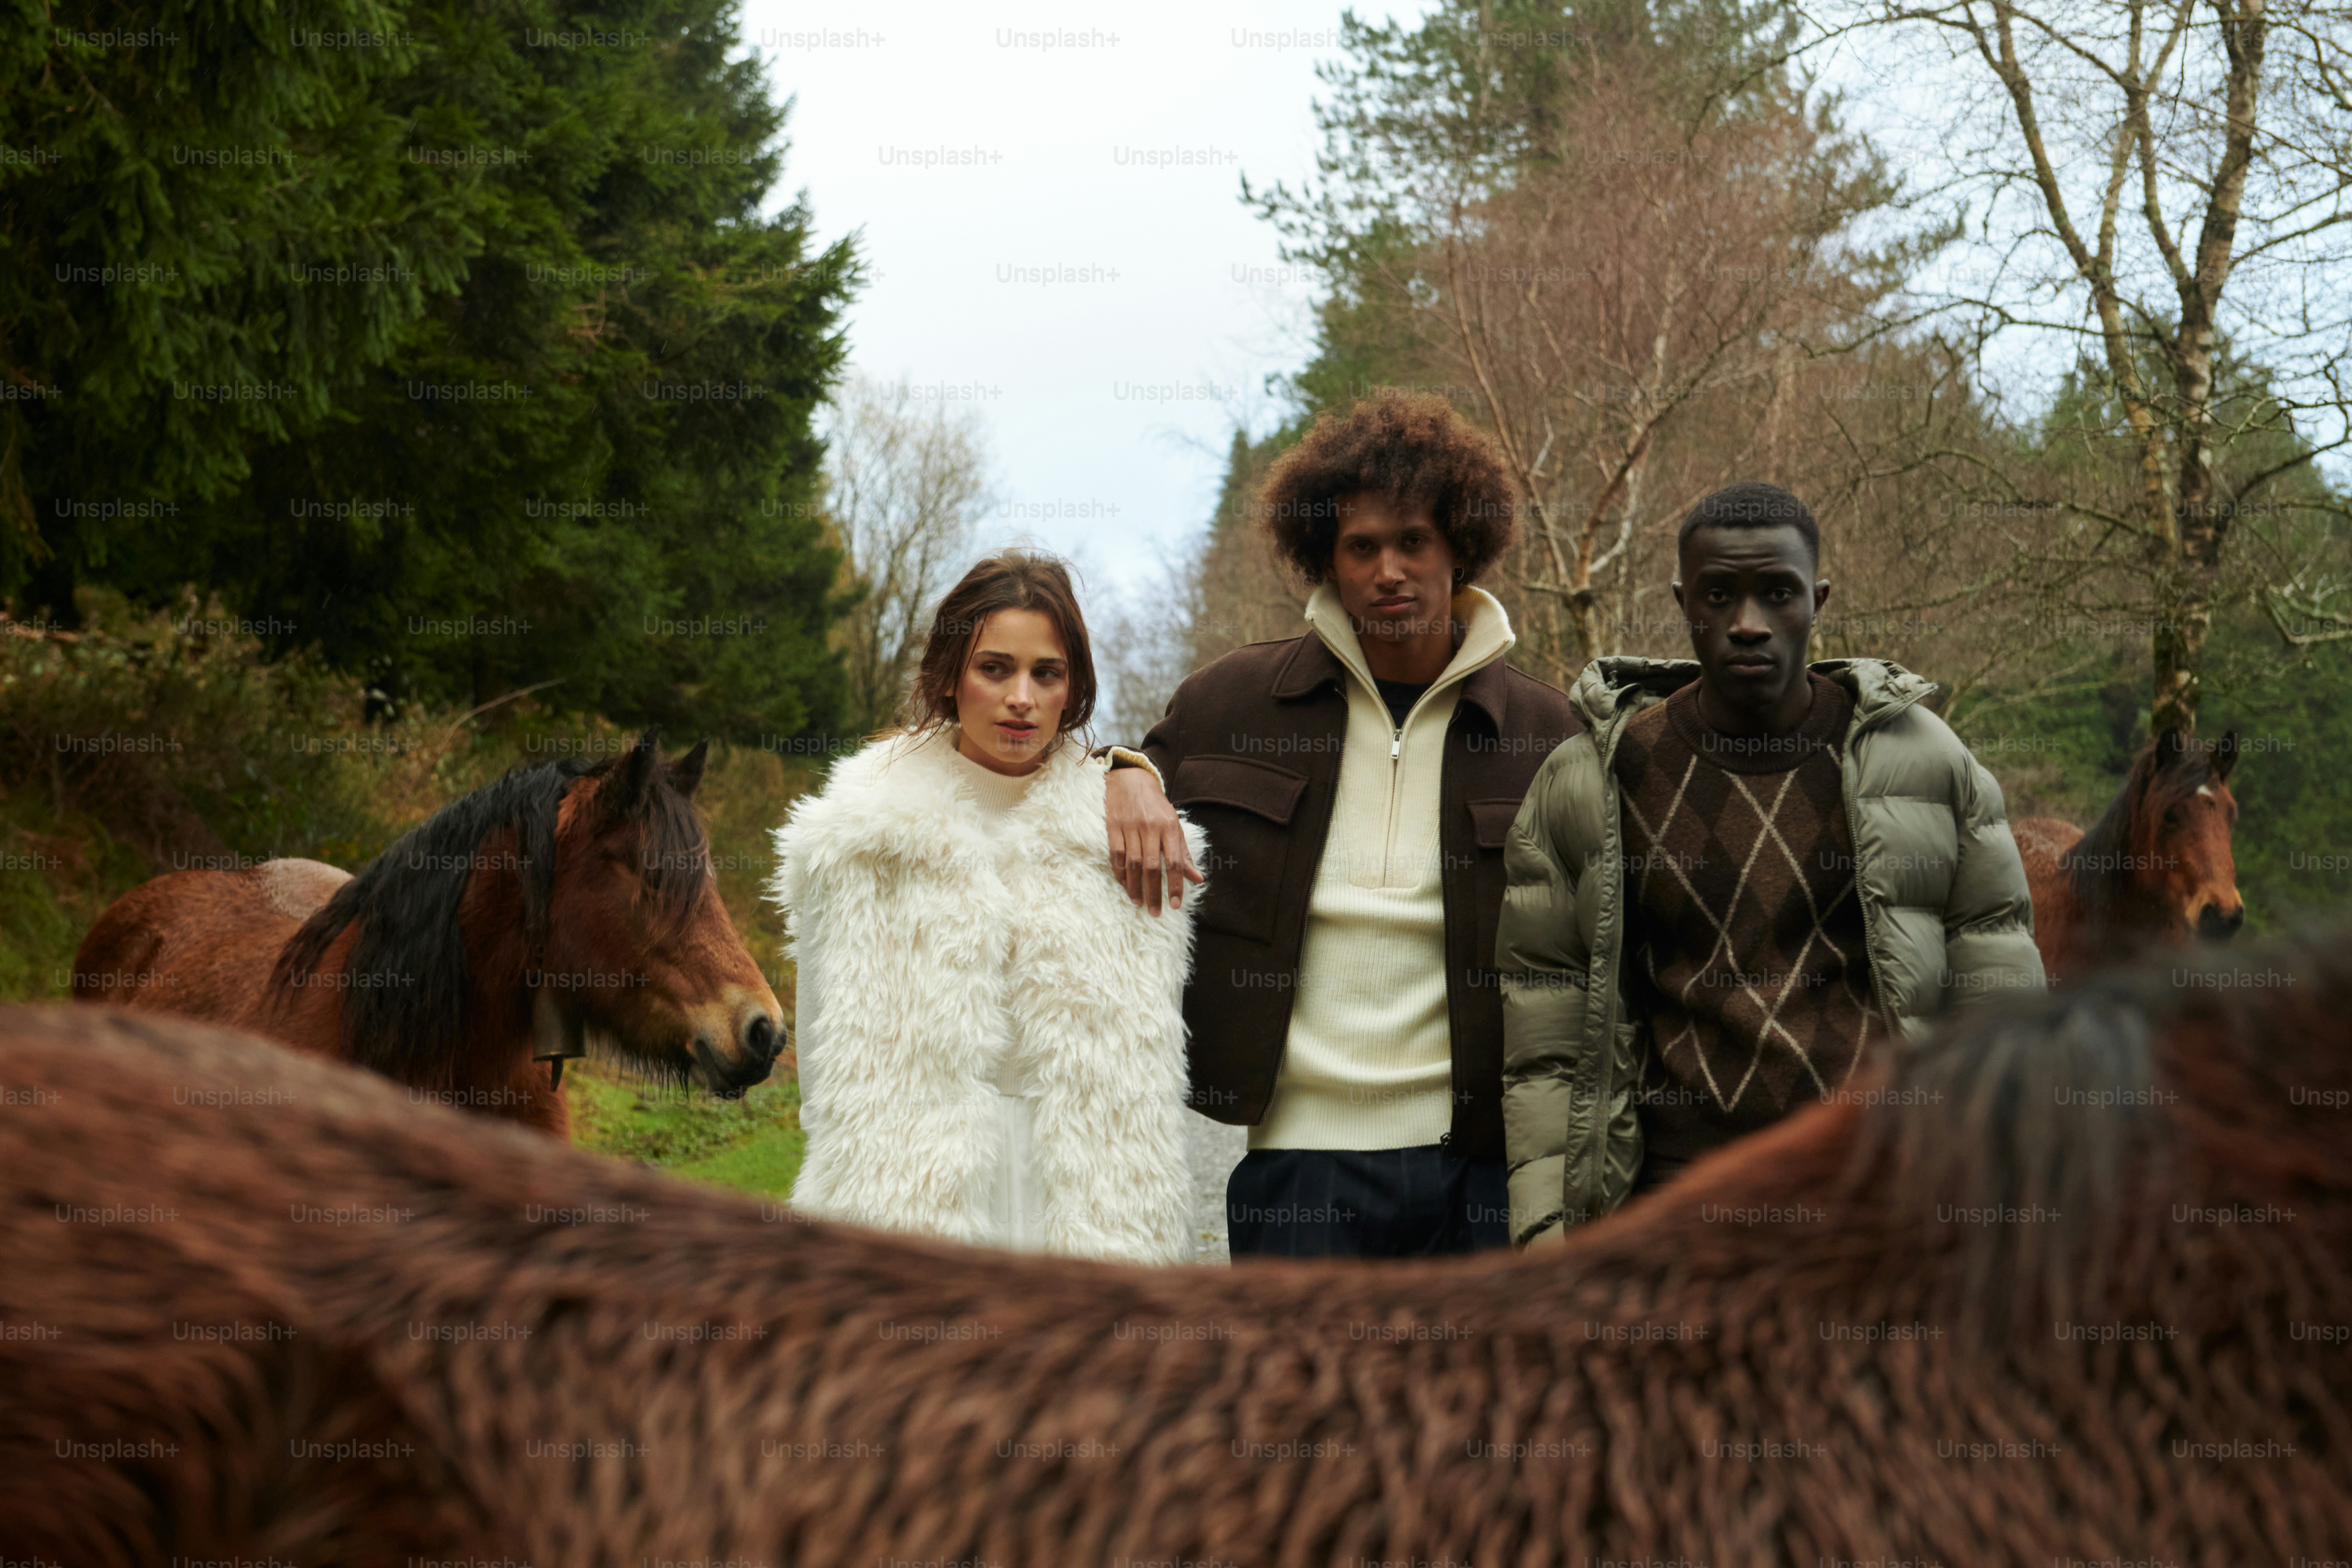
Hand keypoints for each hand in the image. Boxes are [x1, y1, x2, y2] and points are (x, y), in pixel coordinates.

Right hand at [1106, 766, 1200, 915]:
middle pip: (1152, 867)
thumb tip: (1198, 879)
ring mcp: (1130, 826)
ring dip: (1135, 887)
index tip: (1175, 905)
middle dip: (1154, 893)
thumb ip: (1183, 853)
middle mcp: (1150, 827)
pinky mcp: (1112, 826)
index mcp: (1169, 827)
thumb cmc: (1156, 807)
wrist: (1131, 779)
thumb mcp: (1174, 825)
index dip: (1175, 885)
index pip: (1174, 861)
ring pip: (1133, 864)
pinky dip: (1120, 874)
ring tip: (1139, 903)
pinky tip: (1125, 886)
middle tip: (1156, 912)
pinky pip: (1116, 855)